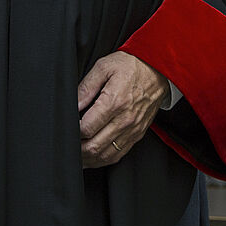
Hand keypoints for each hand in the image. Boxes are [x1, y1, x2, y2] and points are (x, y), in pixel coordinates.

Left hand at [77, 51, 168, 168]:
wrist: (158, 70)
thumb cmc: (132, 66)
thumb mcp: (104, 67)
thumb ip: (86, 87)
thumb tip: (73, 105)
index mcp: (115, 102)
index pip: (87, 128)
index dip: (73, 131)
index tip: (67, 128)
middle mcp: (125, 119)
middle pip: (94, 146)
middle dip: (77, 149)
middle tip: (68, 144)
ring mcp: (132, 129)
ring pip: (105, 155)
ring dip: (88, 159)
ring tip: (77, 154)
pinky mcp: (137, 134)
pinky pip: (118, 154)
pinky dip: (103, 159)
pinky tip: (93, 155)